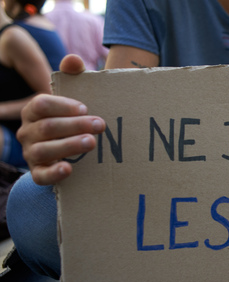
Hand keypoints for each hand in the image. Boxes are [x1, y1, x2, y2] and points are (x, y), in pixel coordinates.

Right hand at [17, 55, 105, 184]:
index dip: (63, 106)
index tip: (86, 108)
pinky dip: (54, 172)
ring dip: (69, 146)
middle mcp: (28, 132)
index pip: (42, 104)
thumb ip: (73, 75)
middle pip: (48, 127)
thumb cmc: (72, 119)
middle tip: (100, 125)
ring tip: (92, 142)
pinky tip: (69, 168)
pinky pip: (41, 176)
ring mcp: (32, 153)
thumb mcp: (73, 98)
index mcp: (33, 111)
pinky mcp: (39, 173)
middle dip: (75, 125)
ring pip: (45, 149)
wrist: (72, 149)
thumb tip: (74, 59)